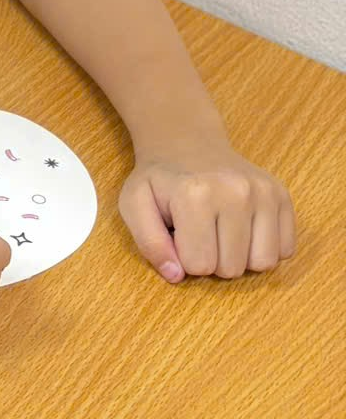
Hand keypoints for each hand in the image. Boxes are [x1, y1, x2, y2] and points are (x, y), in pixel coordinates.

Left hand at [120, 148, 294, 281]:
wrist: (187, 143)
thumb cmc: (160, 180)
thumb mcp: (134, 206)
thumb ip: (149, 244)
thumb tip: (176, 276)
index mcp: (196, 195)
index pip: (199, 266)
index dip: (184, 259)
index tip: (179, 236)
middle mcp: (237, 192)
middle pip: (232, 269)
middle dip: (212, 261)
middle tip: (201, 233)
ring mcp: (265, 192)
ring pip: (263, 264)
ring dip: (241, 258)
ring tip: (222, 234)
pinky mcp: (282, 196)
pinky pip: (285, 250)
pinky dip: (263, 249)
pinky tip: (244, 231)